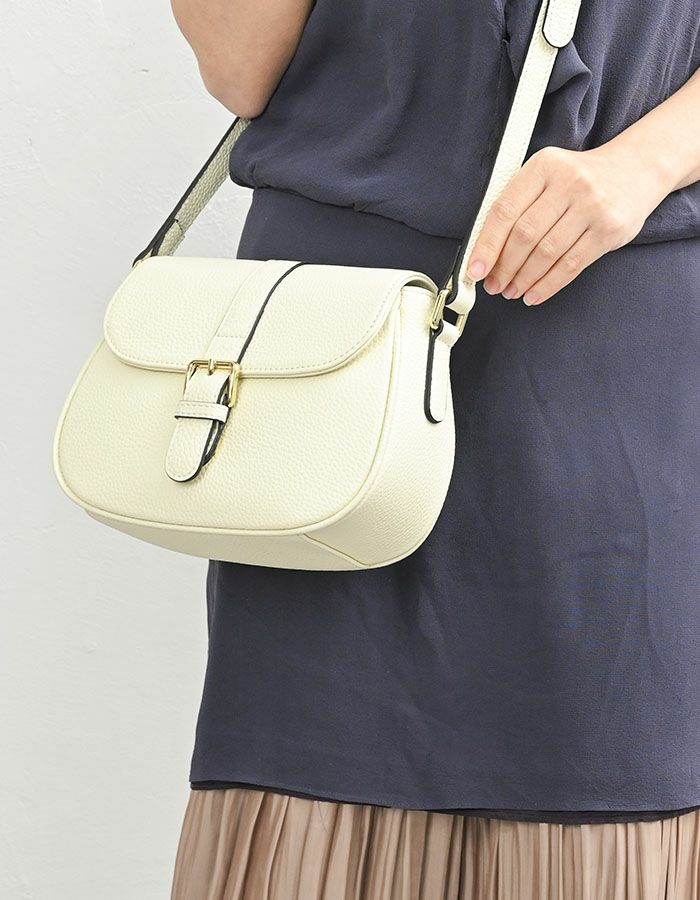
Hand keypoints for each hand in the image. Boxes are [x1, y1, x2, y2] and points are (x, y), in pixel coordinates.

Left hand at [465, 143, 672, 304]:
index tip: (475, 270)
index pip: (505, 211)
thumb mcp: (546, 175)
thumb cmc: (579, 178)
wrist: (635, 169)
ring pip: (547, 253)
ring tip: (512, 291)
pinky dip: (548, 285)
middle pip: (525, 235)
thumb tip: (486, 251)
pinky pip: (571, 265)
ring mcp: (592, 206)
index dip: (486, 245)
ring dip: (524, 279)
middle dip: (504, 267)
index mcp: (544, 166)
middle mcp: (569, 183)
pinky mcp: (609, 230)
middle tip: (494, 285)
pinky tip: (534, 294)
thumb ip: (518, 204)